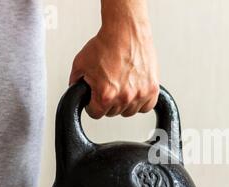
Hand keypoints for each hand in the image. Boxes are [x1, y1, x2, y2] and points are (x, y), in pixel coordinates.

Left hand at [69, 1, 158, 118]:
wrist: (125, 31)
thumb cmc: (106, 44)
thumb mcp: (80, 64)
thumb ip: (76, 83)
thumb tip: (77, 94)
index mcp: (105, 94)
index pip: (96, 114)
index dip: (92, 105)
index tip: (94, 99)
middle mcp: (124, 97)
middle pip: (113, 113)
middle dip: (108, 102)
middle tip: (108, 86)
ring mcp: (140, 94)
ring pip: (130, 111)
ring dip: (125, 102)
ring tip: (121, 86)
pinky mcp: (152, 89)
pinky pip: (147, 107)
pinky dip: (141, 101)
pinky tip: (135, 91)